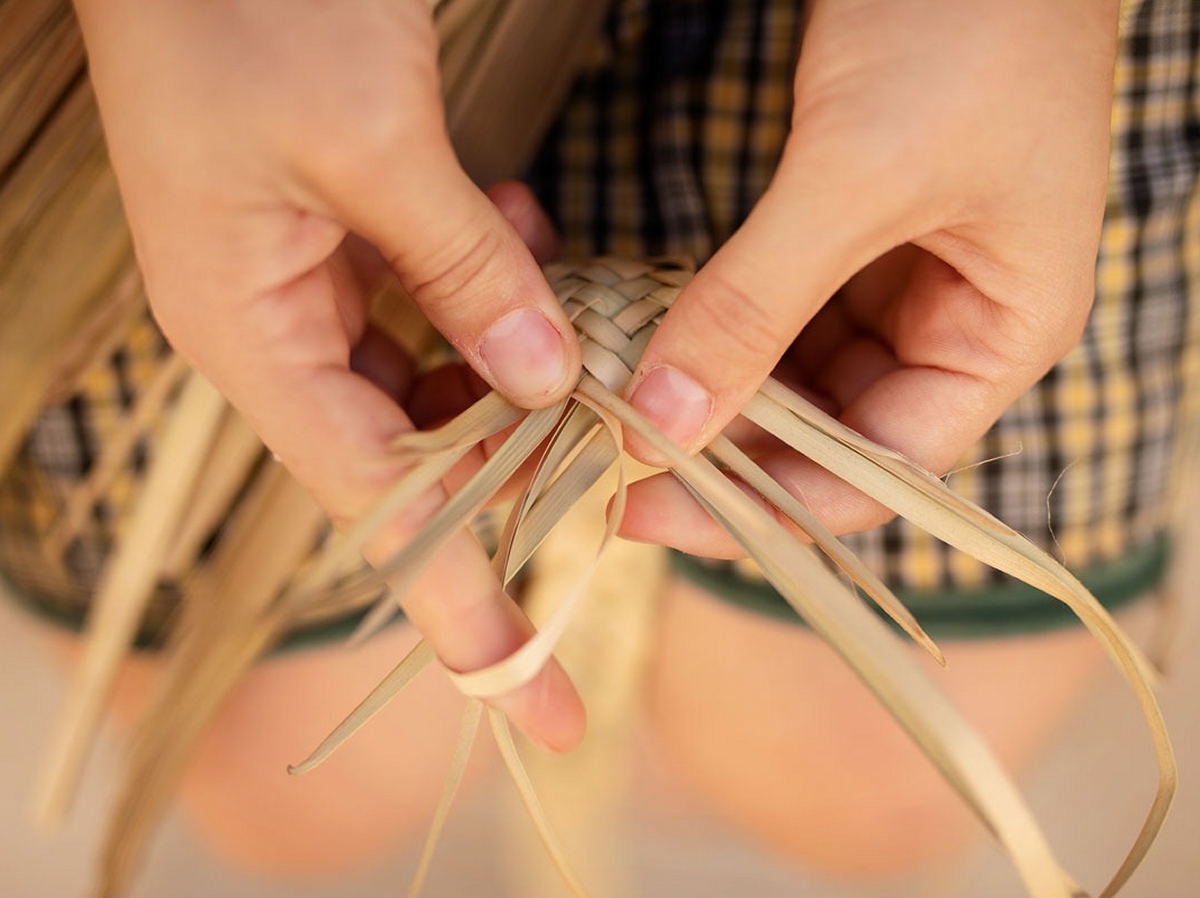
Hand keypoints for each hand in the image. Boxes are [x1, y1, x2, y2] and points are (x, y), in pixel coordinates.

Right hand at [72, 0, 583, 748]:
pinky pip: (425, 295)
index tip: (535, 695)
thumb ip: (462, 272)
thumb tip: (545, 382)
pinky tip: (521, 228)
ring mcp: (302, 280)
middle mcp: (271, 328)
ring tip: (581, 334)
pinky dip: (486, 281)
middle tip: (618, 503)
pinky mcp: (335, 230)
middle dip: (515, 472)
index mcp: (247, 335)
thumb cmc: (248, 3)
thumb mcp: (369, 142)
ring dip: (512, 363)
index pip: (375, 509)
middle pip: (408, 454)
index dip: (463, 604)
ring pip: (428, 373)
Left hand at [621, 0, 1119, 553]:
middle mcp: (953, 323)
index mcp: (1001, 334)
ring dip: (707, 394)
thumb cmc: (967, 22)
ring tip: (611, 416)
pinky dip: (709, 328)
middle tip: (608, 468)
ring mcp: (897, 279)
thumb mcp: (858, 175)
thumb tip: (663, 422)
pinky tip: (642, 345)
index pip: (879, 473)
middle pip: (828, 436)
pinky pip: (770, 312)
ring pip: (790, 379)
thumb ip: (757, 306)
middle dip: (723, 455)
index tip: (648, 509)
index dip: (764, 506)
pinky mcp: (845, 234)